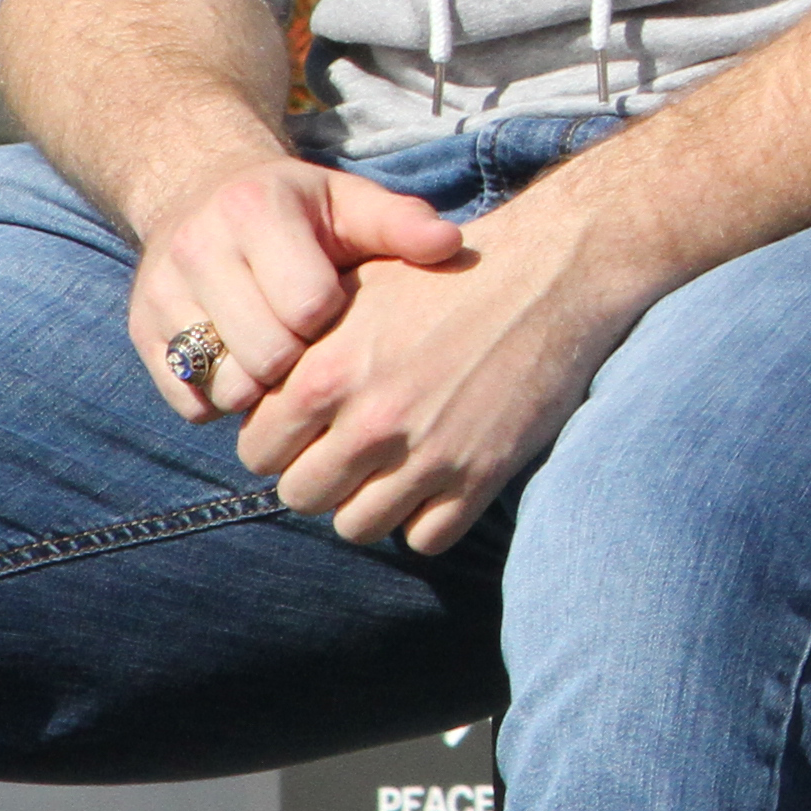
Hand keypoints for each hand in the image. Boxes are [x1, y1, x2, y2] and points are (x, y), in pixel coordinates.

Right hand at [127, 156, 467, 423]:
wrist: (198, 193)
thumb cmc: (298, 209)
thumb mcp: (349, 202)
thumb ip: (400, 223)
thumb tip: (453, 246)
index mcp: (255, 210)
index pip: (307, 305)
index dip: (334, 320)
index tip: (340, 310)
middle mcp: (197, 249)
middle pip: (266, 356)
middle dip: (302, 363)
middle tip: (315, 347)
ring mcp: (160, 295)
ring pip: (225, 386)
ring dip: (264, 390)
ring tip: (284, 359)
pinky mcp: (139, 333)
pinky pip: (189, 402)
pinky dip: (223, 400)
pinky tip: (246, 367)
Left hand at [227, 175, 674, 552]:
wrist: (553, 272)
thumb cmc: (450, 274)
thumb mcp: (360, 291)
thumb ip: (302, 347)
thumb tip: (259, 395)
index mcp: (326, 373)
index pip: (257, 451)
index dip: (281, 440)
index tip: (312, 426)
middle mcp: (369, 421)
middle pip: (302, 496)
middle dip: (323, 475)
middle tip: (356, 447)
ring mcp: (426, 454)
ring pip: (357, 526)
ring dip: (372, 502)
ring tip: (396, 466)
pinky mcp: (480, 475)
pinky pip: (425, 538)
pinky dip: (429, 517)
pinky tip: (442, 478)